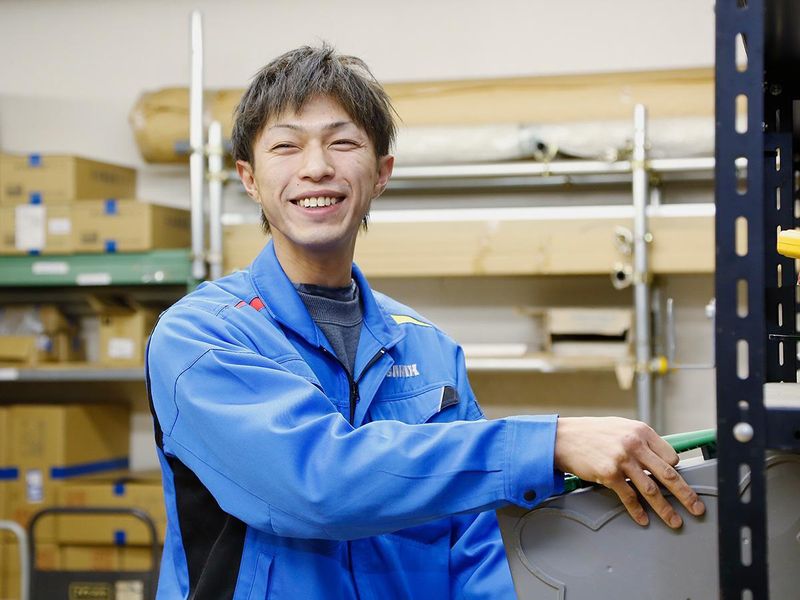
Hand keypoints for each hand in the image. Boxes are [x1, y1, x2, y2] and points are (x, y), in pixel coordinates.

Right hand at [554, 416, 705, 527]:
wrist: (564, 438)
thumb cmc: (592, 433)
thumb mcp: (621, 427)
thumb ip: (641, 440)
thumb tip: (660, 458)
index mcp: (641, 431)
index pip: (671, 455)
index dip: (675, 470)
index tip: (679, 482)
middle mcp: (634, 444)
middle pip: (668, 474)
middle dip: (686, 495)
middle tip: (697, 508)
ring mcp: (622, 460)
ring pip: (651, 490)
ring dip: (666, 509)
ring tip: (674, 521)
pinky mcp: (609, 474)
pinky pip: (629, 497)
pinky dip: (637, 511)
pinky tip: (644, 519)